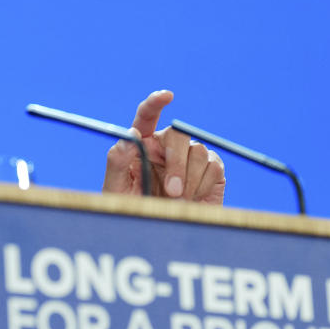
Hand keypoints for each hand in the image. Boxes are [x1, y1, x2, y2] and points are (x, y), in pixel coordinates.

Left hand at [102, 90, 225, 203]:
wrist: (160, 232)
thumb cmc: (133, 210)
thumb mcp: (116, 188)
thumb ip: (117, 161)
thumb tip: (130, 135)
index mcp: (142, 143)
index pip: (146, 115)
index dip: (155, 102)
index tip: (166, 96)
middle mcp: (167, 145)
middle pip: (178, 134)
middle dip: (176, 163)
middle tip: (171, 192)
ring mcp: (191, 155)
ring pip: (198, 151)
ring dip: (188, 180)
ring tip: (177, 202)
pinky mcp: (211, 169)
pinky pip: (214, 165)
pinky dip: (203, 185)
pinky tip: (193, 200)